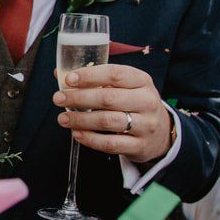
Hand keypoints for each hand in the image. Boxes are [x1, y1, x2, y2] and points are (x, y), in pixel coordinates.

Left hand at [53, 64, 172, 163]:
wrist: (161, 133)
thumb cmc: (134, 104)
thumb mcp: (124, 87)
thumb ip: (96, 80)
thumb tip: (59, 74)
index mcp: (142, 81)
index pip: (115, 74)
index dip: (90, 75)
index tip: (69, 79)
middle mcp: (146, 101)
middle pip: (108, 98)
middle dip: (79, 98)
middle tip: (58, 99)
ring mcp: (146, 125)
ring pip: (108, 121)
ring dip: (81, 120)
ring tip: (63, 118)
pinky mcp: (140, 145)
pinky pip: (111, 143)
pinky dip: (90, 139)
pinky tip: (77, 134)